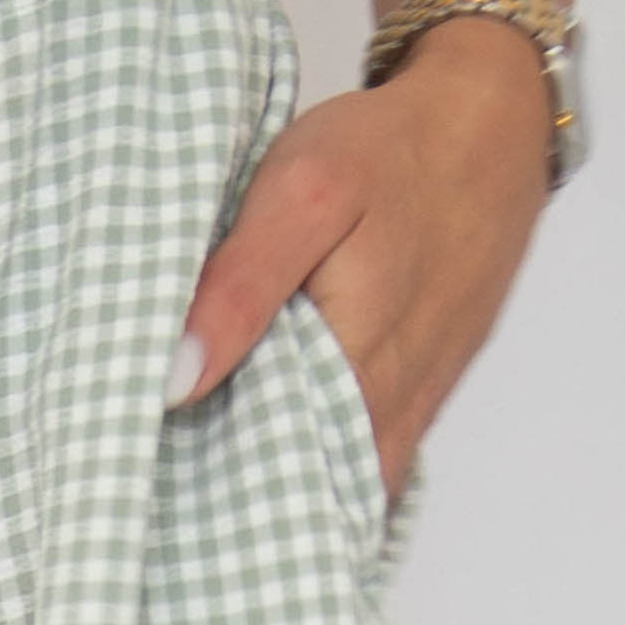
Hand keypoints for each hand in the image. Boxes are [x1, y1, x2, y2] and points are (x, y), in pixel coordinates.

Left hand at [168, 15, 554, 504]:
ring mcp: (411, 405)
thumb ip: (239, 289)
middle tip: (145, 489)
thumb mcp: (302, 197)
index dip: (199, 495)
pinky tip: (253, 431)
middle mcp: (391, 411)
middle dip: (223, 500)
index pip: (266, 482)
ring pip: (327, 476)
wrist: (490, 124)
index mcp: (358, 374)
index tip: (134, 492)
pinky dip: (305, 449)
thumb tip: (174, 386)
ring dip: (264, 477)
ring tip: (186, 473)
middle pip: (294, 491)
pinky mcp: (419, 388)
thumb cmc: (391, 152)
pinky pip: (355, 448)